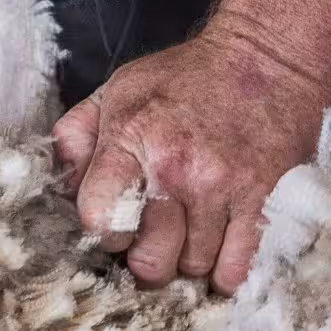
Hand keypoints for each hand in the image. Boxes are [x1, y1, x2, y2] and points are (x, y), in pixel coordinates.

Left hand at [50, 24, 330, 293]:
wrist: (269, 58)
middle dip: (145, 260)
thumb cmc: (186, 77)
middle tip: (151, 242)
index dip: (103, 233)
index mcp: (131, 139)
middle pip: (149, 260)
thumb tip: (61, 188)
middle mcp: (175, 169)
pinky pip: (236, 267)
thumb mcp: (118, 90)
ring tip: (186, 238)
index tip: (114, 223)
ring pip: (193, 267)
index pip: (100, 221)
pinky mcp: (262, 200)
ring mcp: (221, 188)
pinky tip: (216, 253)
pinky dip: (224, 271)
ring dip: (186, 262)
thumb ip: (77, 137)